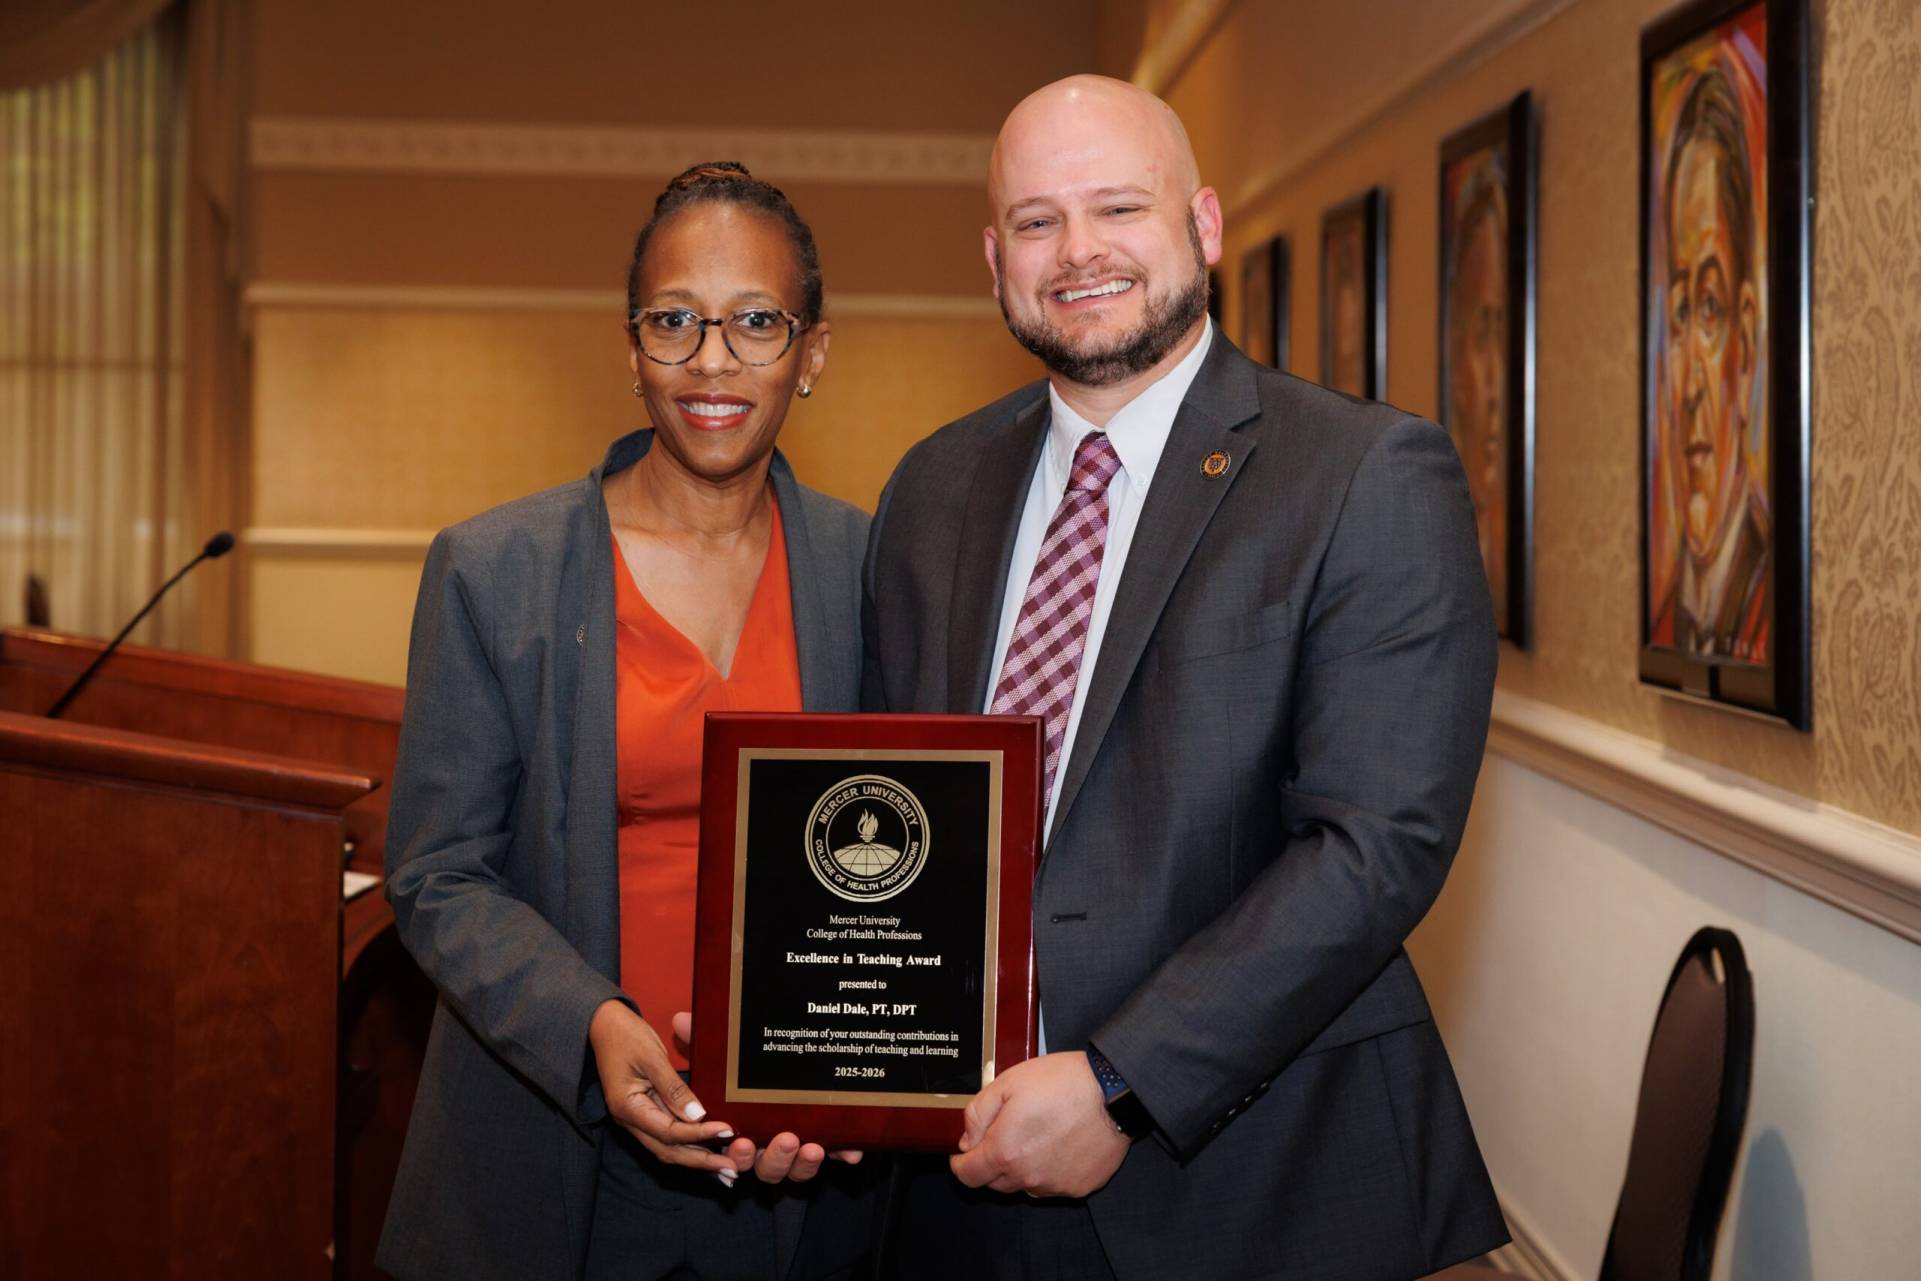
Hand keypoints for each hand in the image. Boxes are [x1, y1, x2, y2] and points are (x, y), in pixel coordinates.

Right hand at [589, 1000, 747, 1181]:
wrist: (601, 1025)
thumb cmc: (624, 1036)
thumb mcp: (651, 1057)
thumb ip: (673, 1088)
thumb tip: (697, 1116)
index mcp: (628, 1108)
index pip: (669, 1131)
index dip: (699, 1134)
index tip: (727, 1131)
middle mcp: (630, 1121)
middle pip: (669, 1151)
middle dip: (701, 1162)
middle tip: (732, 1171)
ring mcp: (637, 1119)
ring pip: (668, 1148)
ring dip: (696, 1159)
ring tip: (725, 1169)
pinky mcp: (645, 1113)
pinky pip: (668, 1135)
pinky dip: (689, 1144)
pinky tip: (708, 1149)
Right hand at [668, 1011, 864, 1184]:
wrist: (790, 1054)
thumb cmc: (745, 1063)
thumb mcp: (726, 1050)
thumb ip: (706, 1039)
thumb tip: (682, 1019)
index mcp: (739, 1130)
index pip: (733, 1153)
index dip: (735, 1154)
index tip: (737, 1139)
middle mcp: (766, 1144)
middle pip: (765, 1168)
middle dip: (773, 1159)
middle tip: (783, 1140)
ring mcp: (796, 1145)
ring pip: (796, 1169)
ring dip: (803, 1164)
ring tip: (811, 1146)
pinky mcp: (826, 1139)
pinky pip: (835, 1153)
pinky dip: (843, 1154)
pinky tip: (852, 1152)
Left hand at [949, 1051, 1131, 1197]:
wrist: (1114, 1091)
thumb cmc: (1064, 1082)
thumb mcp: (1008, 1082)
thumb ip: (978, 1113)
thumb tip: (967, 1138)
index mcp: (1005, 1152)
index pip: (968, 1176)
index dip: (961, 1163)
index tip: (966, 1153)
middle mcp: (1028, 1177)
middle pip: (995, 1183)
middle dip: (993, 1162)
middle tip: (1007, 1132)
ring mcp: (1055, 1186)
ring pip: (1025, 1185)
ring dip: (1024, 1167)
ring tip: (1040, 1134)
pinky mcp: (1079, 1187)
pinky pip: (1054, 1185)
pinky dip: (1052, 1169)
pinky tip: (1061, 1143)